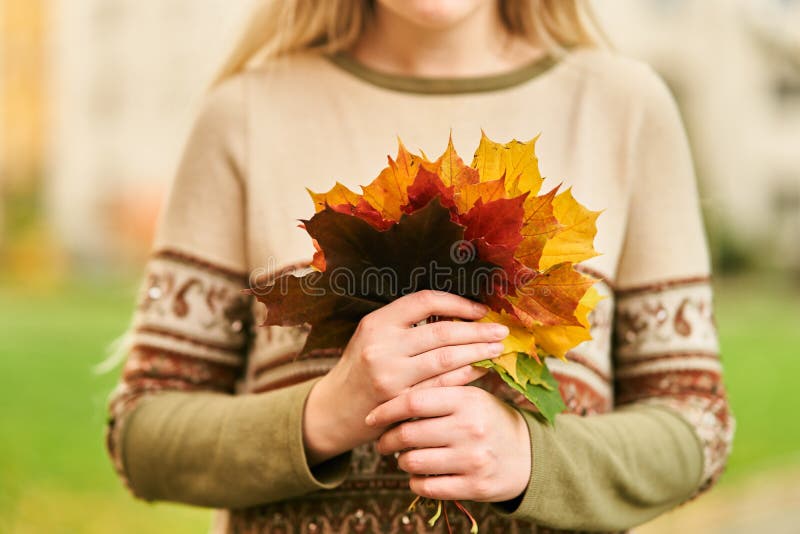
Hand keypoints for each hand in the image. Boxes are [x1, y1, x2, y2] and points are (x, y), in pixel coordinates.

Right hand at [303, 290, 509, 464]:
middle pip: (442, 332)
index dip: (457, 303)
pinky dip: (465, 376)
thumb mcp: (372, 335)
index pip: (425, 301)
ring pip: (446, 360)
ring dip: (477, 352)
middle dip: (477, 330)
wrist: (333, 409)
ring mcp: (391, 377)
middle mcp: (382, 347)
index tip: (479, 309)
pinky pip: (442, 386)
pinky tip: (480, 369)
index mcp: (377, 323)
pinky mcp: (401, 403)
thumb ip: (406, 323)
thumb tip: (457, 311)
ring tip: (497, 348)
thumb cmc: (361, 367)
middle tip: (501, 330)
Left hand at [366, 385, 530, 502]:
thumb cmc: (487, 420)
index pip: (413, 401)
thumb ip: (438, 393)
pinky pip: (427, 487)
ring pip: (413, 462)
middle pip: (408, 434)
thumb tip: (390, 393)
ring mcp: (473, 459)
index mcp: (467, 399)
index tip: (372, 417)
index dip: (386, 410)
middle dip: (388, 439)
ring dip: (401, 461)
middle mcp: (470, 428)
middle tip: (383, 442)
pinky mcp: (474, 486)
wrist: (527, 454)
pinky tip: (418, 475)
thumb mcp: (470, 398)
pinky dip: (415, 482)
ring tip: (403, 456)